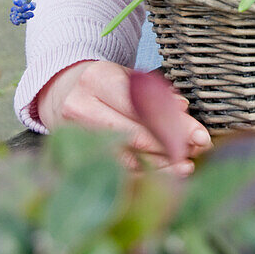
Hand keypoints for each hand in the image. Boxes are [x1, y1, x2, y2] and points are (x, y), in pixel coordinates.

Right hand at [36, 59, 210, 175]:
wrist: (56, 91)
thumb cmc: (100, 83)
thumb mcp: (125, 76)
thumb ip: (154, 92)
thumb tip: (183, 109)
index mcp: (97, 80)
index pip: (139, 106)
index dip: (171, 123)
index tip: (198, 135)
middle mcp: (82, 108)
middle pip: (133, 134)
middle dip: (170, 145)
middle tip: (197, 151)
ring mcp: (75, 136)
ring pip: (124, 157)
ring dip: (159, 165)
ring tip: (186, 167)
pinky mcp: (75, 156)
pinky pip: (114, 170)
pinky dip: (141, 175)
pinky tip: (163, 177)